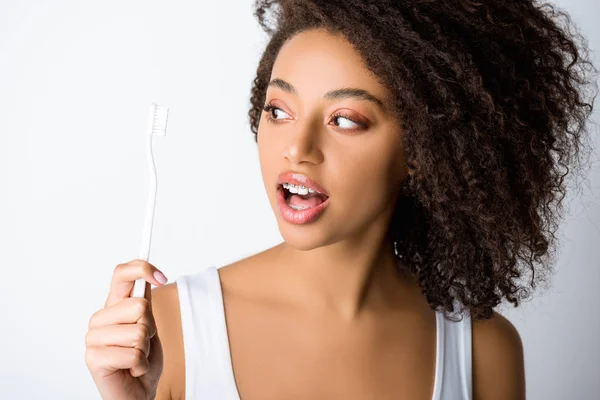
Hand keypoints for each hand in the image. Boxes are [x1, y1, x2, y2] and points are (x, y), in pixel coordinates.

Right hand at [85, 260, 167, 399]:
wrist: (137, 391)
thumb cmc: (142, 358)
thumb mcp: (149, 325)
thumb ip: (145, 301)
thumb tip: (151, 275)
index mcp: (113, 305)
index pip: (121, 274)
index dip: (142, 269)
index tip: (162, 277)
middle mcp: (100, 318)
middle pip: (139, 305)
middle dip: (150, 329)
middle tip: (142, 343)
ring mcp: (93, 337)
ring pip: (139, 332)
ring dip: (145, 349)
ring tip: (137, 358)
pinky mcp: (93, 358)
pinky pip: (134, 354)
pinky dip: (141, 365)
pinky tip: (132, 369)